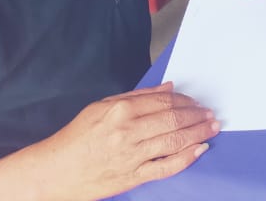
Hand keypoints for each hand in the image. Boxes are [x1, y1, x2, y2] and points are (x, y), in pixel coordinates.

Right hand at [30, 83, 217, 200]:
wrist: (53, 173)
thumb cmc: (76, 138)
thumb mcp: (101, 107)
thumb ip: (137, 96)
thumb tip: (168, 88)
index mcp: (120, 111)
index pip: (164, 102)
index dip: (186, 101)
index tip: (196, 102)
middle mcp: (127, 132)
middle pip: (174, 119)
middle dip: (197, 116)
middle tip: (210, 114)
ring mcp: (131, 156)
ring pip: (175, 140)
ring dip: (198, 132)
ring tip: (211, 127)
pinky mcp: (132, 177)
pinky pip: (166, 167)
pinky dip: (186, 157)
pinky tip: (199, 149)